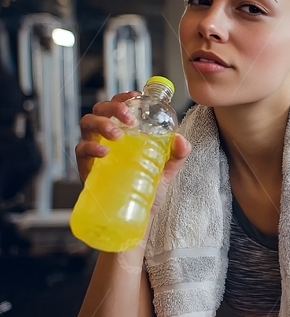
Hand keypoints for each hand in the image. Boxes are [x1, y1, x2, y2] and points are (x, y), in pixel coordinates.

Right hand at [75, 91, 190, 215]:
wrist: (137, 221)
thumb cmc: (148, 192)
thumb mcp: (166, 171)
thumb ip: (176, 155)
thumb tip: (181, 140)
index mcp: (124, 134)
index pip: (119, 107)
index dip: (124, 97)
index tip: (137, 95)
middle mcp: (106, 139)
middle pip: (100, 110)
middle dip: (113, 107)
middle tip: (129, 118)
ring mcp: (94, 152)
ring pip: (87, 124)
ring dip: (101, 123)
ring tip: (117, 134)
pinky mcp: (86, 169)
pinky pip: (80, 151)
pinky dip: (90, 147)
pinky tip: (104, 151)